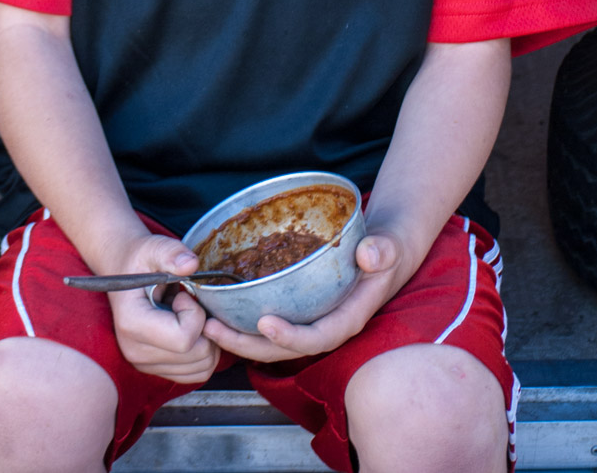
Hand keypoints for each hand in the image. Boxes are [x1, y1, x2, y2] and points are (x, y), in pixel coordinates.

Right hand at [108, 234, 220, 382]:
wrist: (123, 270)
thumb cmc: (139, 259)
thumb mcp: (153, 247)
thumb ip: (171, 253)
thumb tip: (191, 264)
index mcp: (132, 324)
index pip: (183, 339)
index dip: (195, 314)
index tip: (184, 294)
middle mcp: (135, 351)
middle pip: (197, 355)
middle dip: (205, 326)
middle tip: (189, 303)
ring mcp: (145, 364)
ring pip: (202, 368)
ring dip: (208, 340)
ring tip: (189, 315)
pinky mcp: (156, 369)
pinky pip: (197, 373)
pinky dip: (204, 352)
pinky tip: (192, 328)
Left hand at [202, 231, 409, 362]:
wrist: (385, 250)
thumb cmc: (387, 250)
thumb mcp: (389, 248)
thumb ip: (382, 251)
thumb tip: (368, 254)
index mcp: (347, 318)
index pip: (316, 338)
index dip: (289, 338)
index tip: (263, 324)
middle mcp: (325, 325)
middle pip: (283, 349)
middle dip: (247, 344)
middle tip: (213, 328)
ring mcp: (311, 319)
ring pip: (271, 341)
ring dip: (238, 337)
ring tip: (207, 322)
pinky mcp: (300, 309)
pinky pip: (272, 321)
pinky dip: (245, 320)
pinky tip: (221, 308)